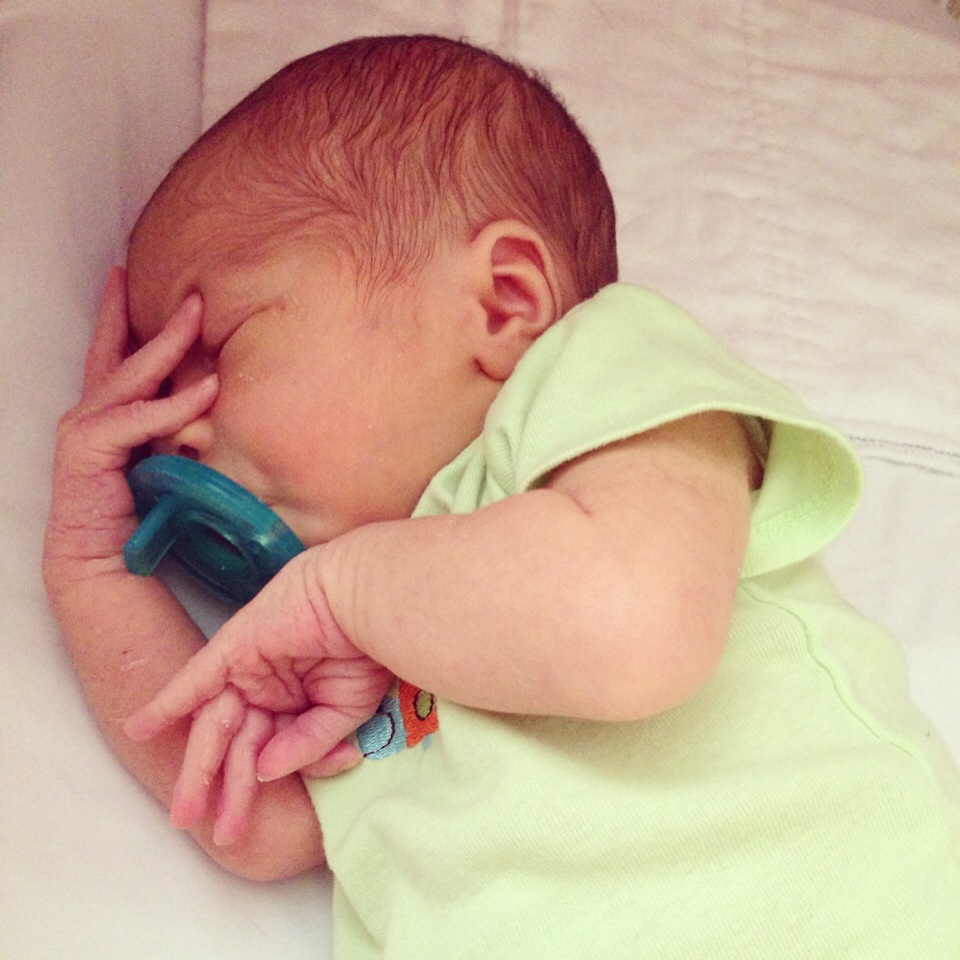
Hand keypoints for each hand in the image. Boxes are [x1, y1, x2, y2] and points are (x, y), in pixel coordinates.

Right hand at [42, 267, 217, 591]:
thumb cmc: (139, 509)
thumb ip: (178, 427)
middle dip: (155, 318)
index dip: (124, 313)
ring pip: (131, 375)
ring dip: (168, 345)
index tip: (133, 273)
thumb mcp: (163, 455)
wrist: (104, 558)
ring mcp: (85, 428)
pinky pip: (138, 419)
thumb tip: (222, 399)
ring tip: (199, 316)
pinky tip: (208, 391)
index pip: (117, 353)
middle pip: (124, 352)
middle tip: (190, 288)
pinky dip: (173, 405)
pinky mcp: (88, 450)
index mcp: (107, 411)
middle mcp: (91, 412)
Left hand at [125, 549, 393, 844]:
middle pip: (237, 747)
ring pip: (217, 727)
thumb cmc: (366, 652)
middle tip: (221, 835)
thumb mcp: (344, 712)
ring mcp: (247, 670)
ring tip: (186, 815)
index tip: (254, 823)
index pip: (268, 751)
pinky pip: (193, 683)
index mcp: (295, 703)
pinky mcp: (232, 651)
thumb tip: (266, 774)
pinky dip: (166, 705)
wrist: (368, 602)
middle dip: (225, 791)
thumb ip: (307, 745)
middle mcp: (266, 689)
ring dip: (200, 770)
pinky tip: (140, 730)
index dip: (261, 787)